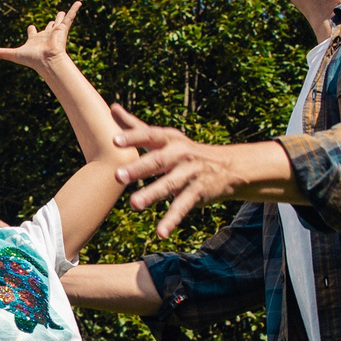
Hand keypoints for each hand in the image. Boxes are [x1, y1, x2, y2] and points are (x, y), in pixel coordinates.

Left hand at [0, 0, 81, 73]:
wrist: (47, 60)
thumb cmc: (32, 58)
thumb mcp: (13, 54)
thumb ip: (1, 52)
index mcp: (35, 40)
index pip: (33, 32)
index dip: (31, 30)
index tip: (31, 26)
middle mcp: (46, 36)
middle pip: (48, 28)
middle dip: (50, 24)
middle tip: (52, 20)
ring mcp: (55, 32)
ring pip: (59, 22)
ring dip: (61, 17)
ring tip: (63, 12)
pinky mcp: (63, 29)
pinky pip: (70, 17)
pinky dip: (75, 9)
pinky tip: (79, 2)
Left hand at [110, 104, 292, 236]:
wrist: (227, 167)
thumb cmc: (184, 152)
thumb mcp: (165, 137)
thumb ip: (136, 126)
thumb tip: (113, 108)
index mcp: (169, 139)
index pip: (150, 136)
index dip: (133, 137)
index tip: (114, 140)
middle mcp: (180, 154)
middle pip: (157, 161)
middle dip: (138, 168)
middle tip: (118, 176)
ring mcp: (190, 174)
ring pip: (169, 185)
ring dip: (152, 194)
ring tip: (134, 205)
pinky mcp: (198, 193)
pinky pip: (183, 207)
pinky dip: (172, 220)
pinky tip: (161, 232)